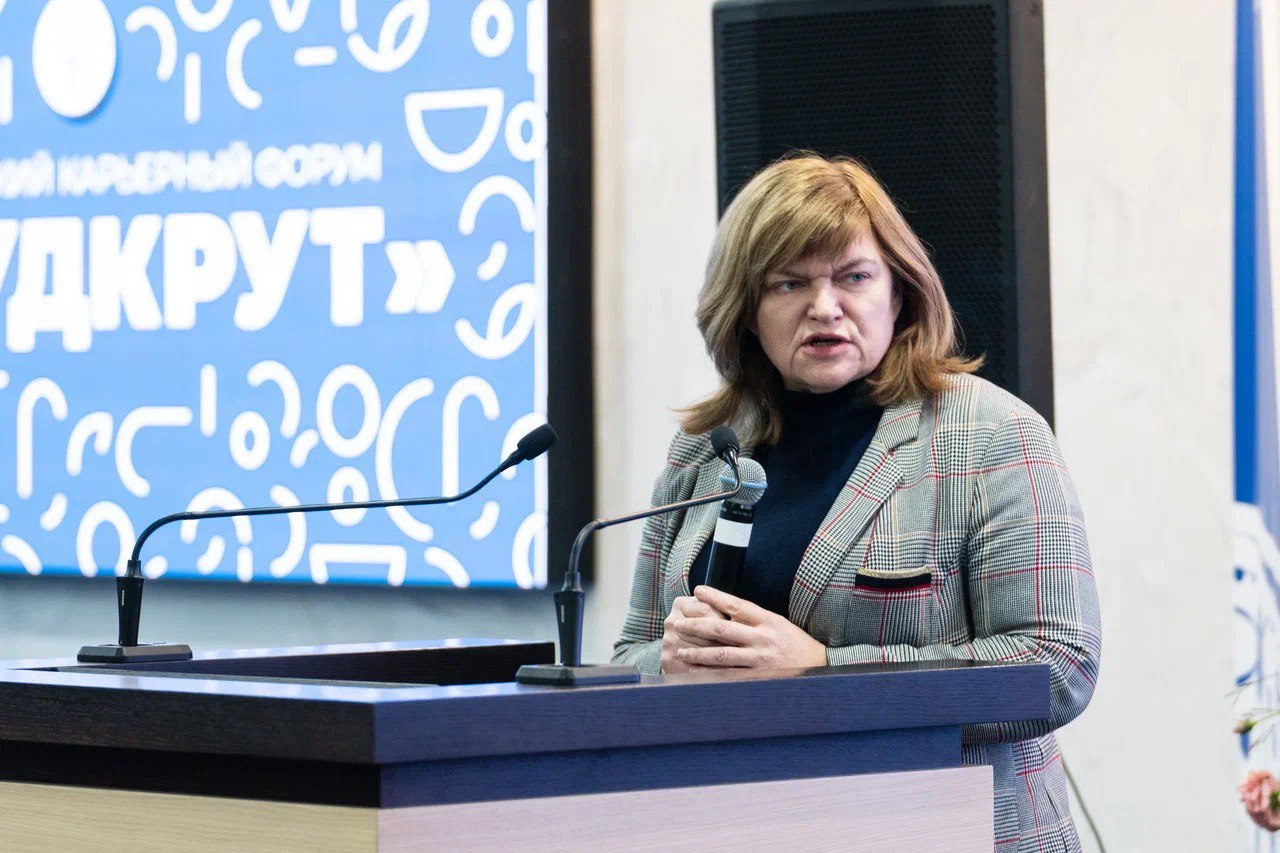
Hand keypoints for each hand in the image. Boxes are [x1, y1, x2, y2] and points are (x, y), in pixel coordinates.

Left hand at [669, 586, 827, 669]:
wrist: (823, 669)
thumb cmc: (797, 645)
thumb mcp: (780, 624)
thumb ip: (754, 619)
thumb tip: (726, 610)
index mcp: (768, 620)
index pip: (737, 605)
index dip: (715, 597)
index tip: (697, 591)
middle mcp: (763, 638)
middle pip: (722, 628)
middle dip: (697, 625)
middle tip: (679, 622)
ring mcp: (760, 660)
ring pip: (721, 654)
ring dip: (698, 652)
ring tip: (681, 650)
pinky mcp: (759, 678)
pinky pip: (729, 676)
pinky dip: (710, 674)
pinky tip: (696, 672)